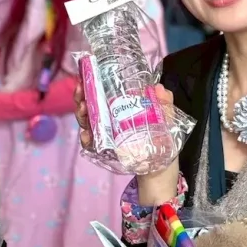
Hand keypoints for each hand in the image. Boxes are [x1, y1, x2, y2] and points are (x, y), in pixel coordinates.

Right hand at [75, 80, 179, 200]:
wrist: (160, 169)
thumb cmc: (163, 141)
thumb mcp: (166, 119)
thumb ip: (164, 104)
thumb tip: (160, 87)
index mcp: (123, 107)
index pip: (104, 92)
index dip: (93, 83)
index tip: (86, 76)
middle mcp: (110, 118)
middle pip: (91, 104)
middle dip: (82, 96)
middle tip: (80, 91)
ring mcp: (106, 134)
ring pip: (87, 121)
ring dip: (82, 114)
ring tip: (83, 108)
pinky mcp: (104, 150)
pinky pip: (91, 144)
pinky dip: (86, 139)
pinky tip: (86, 135)